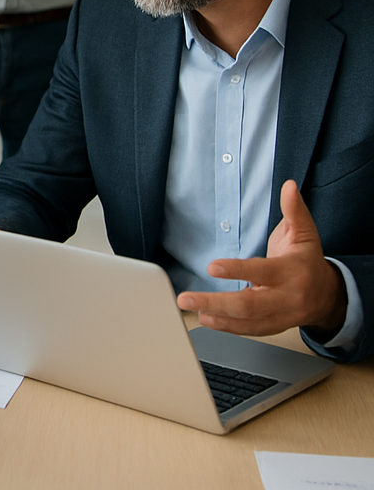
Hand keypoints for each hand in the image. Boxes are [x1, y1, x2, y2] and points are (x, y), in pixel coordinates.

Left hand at [176, 180, 347, 337]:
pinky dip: (228, 327)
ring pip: (248, 321)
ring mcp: (280, 315)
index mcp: (291, 272)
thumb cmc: (307, 260)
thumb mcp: (304, 233)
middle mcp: (286, 297)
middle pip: (249, 304)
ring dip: (218, 318)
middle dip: (216, 302)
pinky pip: (250, 330)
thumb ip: (294, 210)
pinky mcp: (274, 326)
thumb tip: (289, 186)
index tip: (212, 267)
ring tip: (194, 310)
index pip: (261, 272)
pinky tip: (207, 320)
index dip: (237, 270)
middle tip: (187, 298)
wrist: (328, 295)